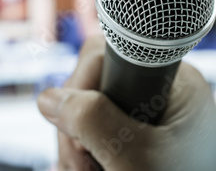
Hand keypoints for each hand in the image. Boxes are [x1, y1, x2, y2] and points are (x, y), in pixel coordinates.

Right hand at [37, 36, 215, 170]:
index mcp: (168, 81)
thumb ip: (93, 122)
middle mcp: (155, 90)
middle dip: (75, 127)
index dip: (82, 86)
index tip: (81, 125)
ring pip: (86, 111)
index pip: (107, 55)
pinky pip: (94, 131)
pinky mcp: (132, 133)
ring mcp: (142, 111)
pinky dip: (84, 153)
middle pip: (89, 86)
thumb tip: (47, 98)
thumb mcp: (137, 156)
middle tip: (82, 165)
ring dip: (75, 145)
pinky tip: (88, 169)